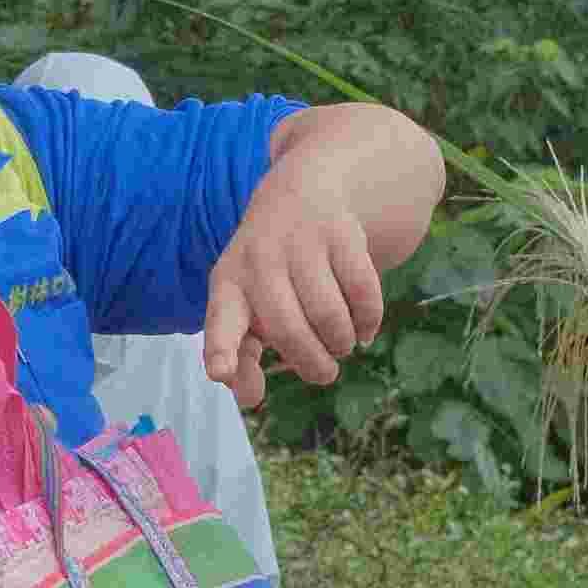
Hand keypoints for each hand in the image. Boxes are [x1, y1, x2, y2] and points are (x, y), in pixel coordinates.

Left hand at [202, 110, 433, 406]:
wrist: (305, 190)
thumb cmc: (269, 270)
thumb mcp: (244, 302)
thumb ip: (240, 354)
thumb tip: (248, 397)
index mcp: (229, 282)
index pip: (222, 319)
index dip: (222, 348)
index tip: (220, 373)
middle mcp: (260, 260)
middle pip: (288, 329)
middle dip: (311, 362)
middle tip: (323, 373)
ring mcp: (301, 242)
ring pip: (328, 314)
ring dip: (340, 343)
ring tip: (341, 346)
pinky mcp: (341, 232)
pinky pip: (362, 292)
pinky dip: (367, 321)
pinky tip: (364, 328)